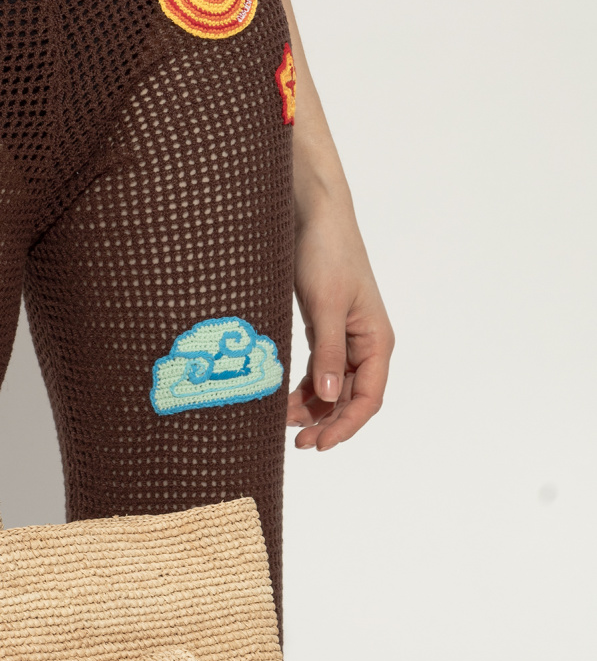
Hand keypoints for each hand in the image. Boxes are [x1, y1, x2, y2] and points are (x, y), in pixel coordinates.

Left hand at [289, 200, 393, 450]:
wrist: (311, 215)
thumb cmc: (327, 253)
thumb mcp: (327, 306)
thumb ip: (328, 354)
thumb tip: (326, 397)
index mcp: (377, 340)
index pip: (368, 398)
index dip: (346, 425)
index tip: (319, 444)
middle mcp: (365, 345)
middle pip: (349, 400)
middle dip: (326, 423)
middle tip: (297, 444)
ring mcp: (345, 340)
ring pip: (331, 391)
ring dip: (311, 411)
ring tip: (284, 424)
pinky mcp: (324, 333)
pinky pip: (317, 374)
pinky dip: (302, 391)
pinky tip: (284, 403)